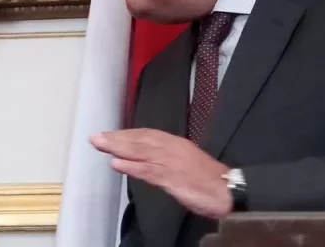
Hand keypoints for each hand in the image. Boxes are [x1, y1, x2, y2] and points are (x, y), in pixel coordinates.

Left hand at [90, 128, 231, 219]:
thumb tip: (148, 160)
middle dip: (116, 138)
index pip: (146, 135)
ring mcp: (171, 161)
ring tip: (100, 144)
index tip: (110, 135)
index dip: (127, 134)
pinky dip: (131, 166)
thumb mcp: (187, 163)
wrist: (229, 189)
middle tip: (95, 137)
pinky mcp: (172, 177)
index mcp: (175, 144)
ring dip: (118, 147)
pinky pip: (148, 170)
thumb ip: (167, 159)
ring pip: (140, 151)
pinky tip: (116, 164)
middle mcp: (171, 148)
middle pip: (139, 139)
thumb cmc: (210, 180)